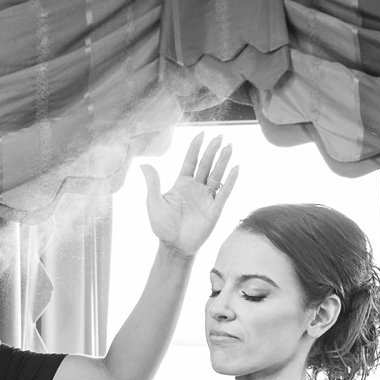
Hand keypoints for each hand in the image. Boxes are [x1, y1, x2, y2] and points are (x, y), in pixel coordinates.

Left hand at [141, 132, 238, 257]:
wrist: (174, 246)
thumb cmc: (162, 226)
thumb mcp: (153, 202)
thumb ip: (152, 183)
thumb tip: (143, 164)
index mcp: (182, 183)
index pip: (190, 160)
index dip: (196, 147)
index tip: (202, 133)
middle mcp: (196, 187)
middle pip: (206, 165)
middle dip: (212, 151)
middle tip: (219, 136)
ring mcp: (206, 197)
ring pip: (217, 175)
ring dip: (223, 161)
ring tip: (229, 147)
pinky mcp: (215, 209)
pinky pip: (224, 192)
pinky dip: (230, 181)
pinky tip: (235, 168)